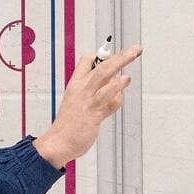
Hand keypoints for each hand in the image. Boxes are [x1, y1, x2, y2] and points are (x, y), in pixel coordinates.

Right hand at [33, 46, 141, 167]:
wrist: (57, 143)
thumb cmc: (68, 125)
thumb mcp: (76, 101)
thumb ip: (92, 91)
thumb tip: (111, 83)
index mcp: (76, 84)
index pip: (88, 60)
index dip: (101, 55)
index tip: (113, 54)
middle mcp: (82, 89)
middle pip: (102, 65)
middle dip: (121, 56)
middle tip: (135, 50)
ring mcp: (88, 100)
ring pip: (105, 78)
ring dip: (120, 71)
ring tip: (129, 71)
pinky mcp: (94, 114)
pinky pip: (109, 100)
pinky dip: (118, 97)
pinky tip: (120, 97)